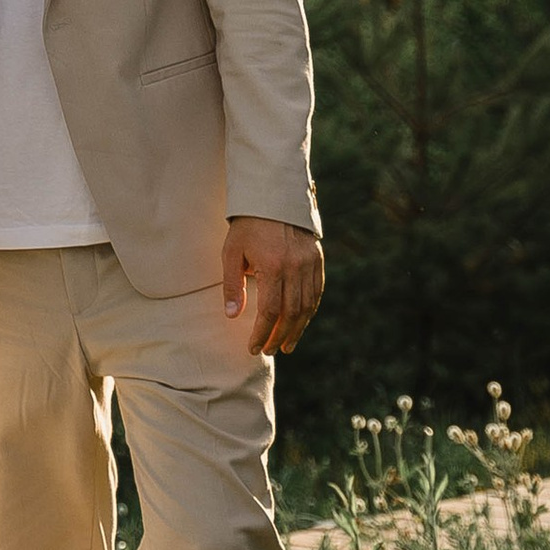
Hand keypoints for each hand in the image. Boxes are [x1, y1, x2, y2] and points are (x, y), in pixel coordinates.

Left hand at [223, 217, 323, 354]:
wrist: (273, 197)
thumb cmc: (246, 226)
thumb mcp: (231, 252)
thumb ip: (232, 285)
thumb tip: (233, 316)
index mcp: (273, 266)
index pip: (270, 312)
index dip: (262, 333)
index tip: (253, 348)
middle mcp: (295, 267)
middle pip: (291, 314)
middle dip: (279, 337)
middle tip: (269, 351)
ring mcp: (310, 263)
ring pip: (307, 306)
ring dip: (297, 330)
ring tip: (287, 345)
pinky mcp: (318, 259)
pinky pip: (317, 292)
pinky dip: (309, 311)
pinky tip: (301, 322)